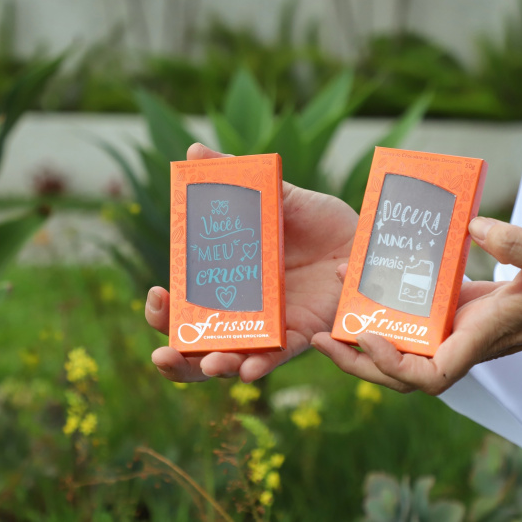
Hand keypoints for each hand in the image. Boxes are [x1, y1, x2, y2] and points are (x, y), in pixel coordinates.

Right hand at [147, 143, 357, 381]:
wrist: (364, 235)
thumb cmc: (316, 221)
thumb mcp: (276, 196)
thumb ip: (235, 180)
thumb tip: (194, 151)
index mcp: (227, 283)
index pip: (183, 309)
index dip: (163, 313)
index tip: (157, 296)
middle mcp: (242, 313)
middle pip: (198, 348)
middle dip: (176, 357)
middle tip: (163, 354)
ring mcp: (269, 328)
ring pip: (233, 361)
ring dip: (216, 367)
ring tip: (209, 365)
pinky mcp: (301, 336)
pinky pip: (278, 358)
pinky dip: (262, 366)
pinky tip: (249, 370)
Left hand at [311, 217, 521, 394]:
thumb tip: (475, 227)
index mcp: (486, 335)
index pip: (433, 375)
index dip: (395, 365)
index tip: (367, 336)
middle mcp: (467, 338)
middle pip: (404, 371)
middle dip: (359, 362)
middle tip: (320, 337)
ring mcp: (462, 327)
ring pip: (405, 348)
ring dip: (365, 336)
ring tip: (329, 313)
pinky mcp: (462, 309)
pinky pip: (417, 318)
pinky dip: (390, 309)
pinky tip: (366, 281)